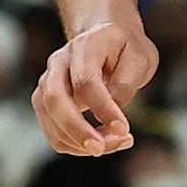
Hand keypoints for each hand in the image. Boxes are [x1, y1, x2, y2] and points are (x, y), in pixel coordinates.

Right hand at [32, 17, 158, 156]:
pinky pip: (53, 129)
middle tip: (101, 149)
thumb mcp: (140, 58)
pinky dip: (73, 144)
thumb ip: (126, 84)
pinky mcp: (46, 101)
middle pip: (55, 99)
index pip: (86, 81)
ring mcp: (48, 81)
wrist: (107, 37)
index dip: (103, 109)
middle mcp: (59, 62)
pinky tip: (101, 143)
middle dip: (77, 130)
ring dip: (77, 141)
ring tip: (112, 145)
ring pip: (49, 118)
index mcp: (85, 46)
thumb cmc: (126, 48)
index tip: (124, 129)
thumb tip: (111, 116)